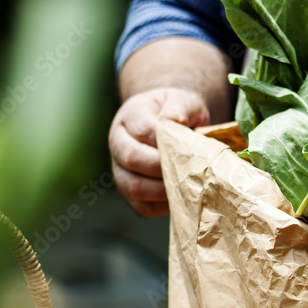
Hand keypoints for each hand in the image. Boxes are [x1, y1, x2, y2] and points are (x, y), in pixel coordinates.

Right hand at [109, 87, 209, 216]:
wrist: (171, 126)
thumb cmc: (178, 113)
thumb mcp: (183, 101)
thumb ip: (180, 107)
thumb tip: (174, 120)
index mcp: (129, 116)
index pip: (142, 130)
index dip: (165, 140)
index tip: (187, 144)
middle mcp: (118, 143)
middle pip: (132, 159)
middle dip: (164, 167)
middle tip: (189, 169)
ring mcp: (120, 170)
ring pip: (133, 187)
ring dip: (163, 190)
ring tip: (187, 185)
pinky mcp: (129, 193)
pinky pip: (142, 207)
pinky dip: (162, 207)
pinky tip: (180, 198)